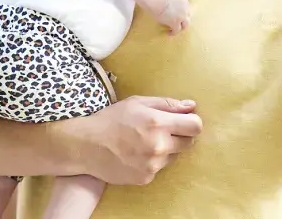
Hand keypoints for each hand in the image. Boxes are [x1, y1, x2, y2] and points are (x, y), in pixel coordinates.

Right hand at [72, 96, 202, 184]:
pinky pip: (159, 168)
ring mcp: (153, 165)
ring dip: (166, 149)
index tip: (184, 121)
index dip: (192, 122)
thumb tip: (191, 106)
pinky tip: (136, 154)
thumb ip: (167, 104)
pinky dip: (152, 161)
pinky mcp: (146, 178)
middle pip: (189, 143)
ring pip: (174, 156)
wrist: (86, 146)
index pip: (195, 126)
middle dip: (180, 135)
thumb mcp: (137, 103)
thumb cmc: (111, 120)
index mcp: (158, 123)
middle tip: (162, 130)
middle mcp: (159, 146)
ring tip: (144, 142)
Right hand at [155, 0, 191, 34]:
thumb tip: (170, 6)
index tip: (177, 16)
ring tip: (174, 30)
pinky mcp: (175, 23)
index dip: (182, 14)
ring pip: (185, 25)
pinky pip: (177, 30)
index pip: (186, 10)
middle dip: (183, 22)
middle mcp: (185, 8)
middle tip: (177, 24)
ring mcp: (181, 16)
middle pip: (187, 18)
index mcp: (184, 1)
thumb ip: (173, 1)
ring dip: (180, 28)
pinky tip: (168, 33)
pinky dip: (173, 33)